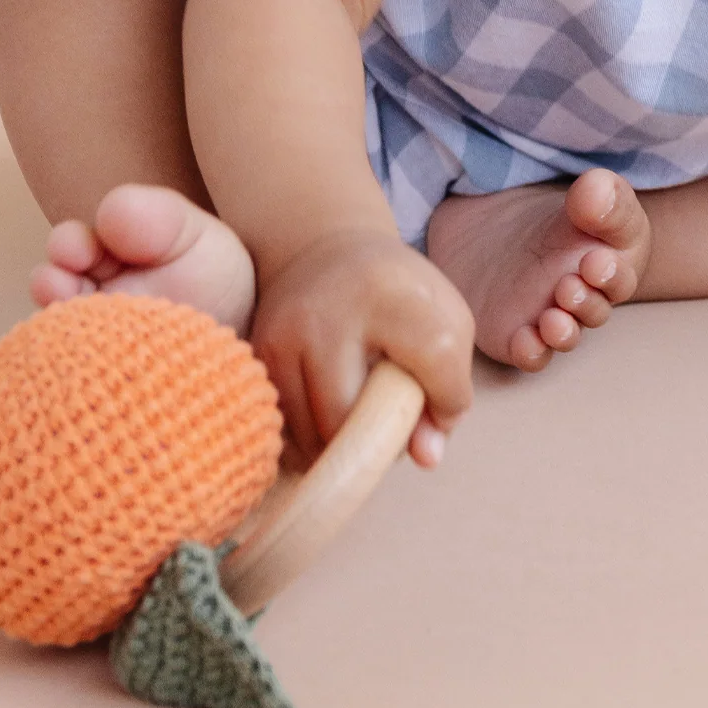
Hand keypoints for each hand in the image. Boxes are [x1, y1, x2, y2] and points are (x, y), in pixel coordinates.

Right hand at [250, 227, 475, 470]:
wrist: (324, 249)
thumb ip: (450, 390)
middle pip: (354, 416)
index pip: (436, 360)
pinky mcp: (258, 355)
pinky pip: (286, 431)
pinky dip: (312, 438)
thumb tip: (426, 458)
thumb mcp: (443, 320)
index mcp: (392, 291)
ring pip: (314, 434)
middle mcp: (329, 312)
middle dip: (379, 436)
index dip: (447, 398)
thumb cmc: (396, 294)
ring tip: (361, 411)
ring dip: (343, 444)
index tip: (441, 402)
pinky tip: (328, 411)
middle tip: (391, 418)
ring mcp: (284, 334)